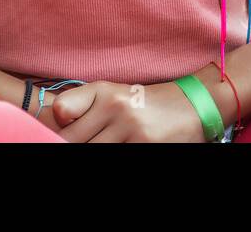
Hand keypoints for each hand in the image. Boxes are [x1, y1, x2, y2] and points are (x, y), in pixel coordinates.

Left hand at [51, 80, 211, 142]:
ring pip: (94, 151)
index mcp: (105, 91)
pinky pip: (117, 158)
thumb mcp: (116, 94)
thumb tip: (55, 123)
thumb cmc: (148, 103)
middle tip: (91, 139)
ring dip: (98, 149)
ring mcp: (131, 130)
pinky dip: (117, 155)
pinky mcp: (145, 147)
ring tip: (111, 141)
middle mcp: (116, 107)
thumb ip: (83, 106)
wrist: (195, 105)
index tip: (64, 131)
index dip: (58, 126)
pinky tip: (124, 145)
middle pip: (73, 139)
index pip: (62, 111)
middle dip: (75, 144)